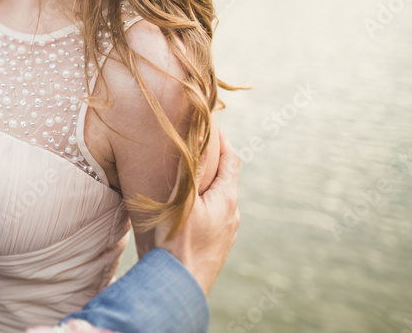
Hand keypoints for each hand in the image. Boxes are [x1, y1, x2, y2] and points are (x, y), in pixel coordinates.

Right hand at [154, 124, 240, 296]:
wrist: (180, 288)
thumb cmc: (178, 243)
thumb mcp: (183, 201)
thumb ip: (193, 169)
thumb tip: (201, 137)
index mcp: (227, 199)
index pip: (232, 160)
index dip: (223, 139)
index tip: (212, 124)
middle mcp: (233, 215)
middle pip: (226, 180)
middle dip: (213, 162)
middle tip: (195, 147)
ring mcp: (227, 233)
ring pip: (219, 201)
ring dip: (207, 187)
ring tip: (187, 179)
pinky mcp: (217, 247)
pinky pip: (213, 218)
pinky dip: (204, 206)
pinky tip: (186, 212)